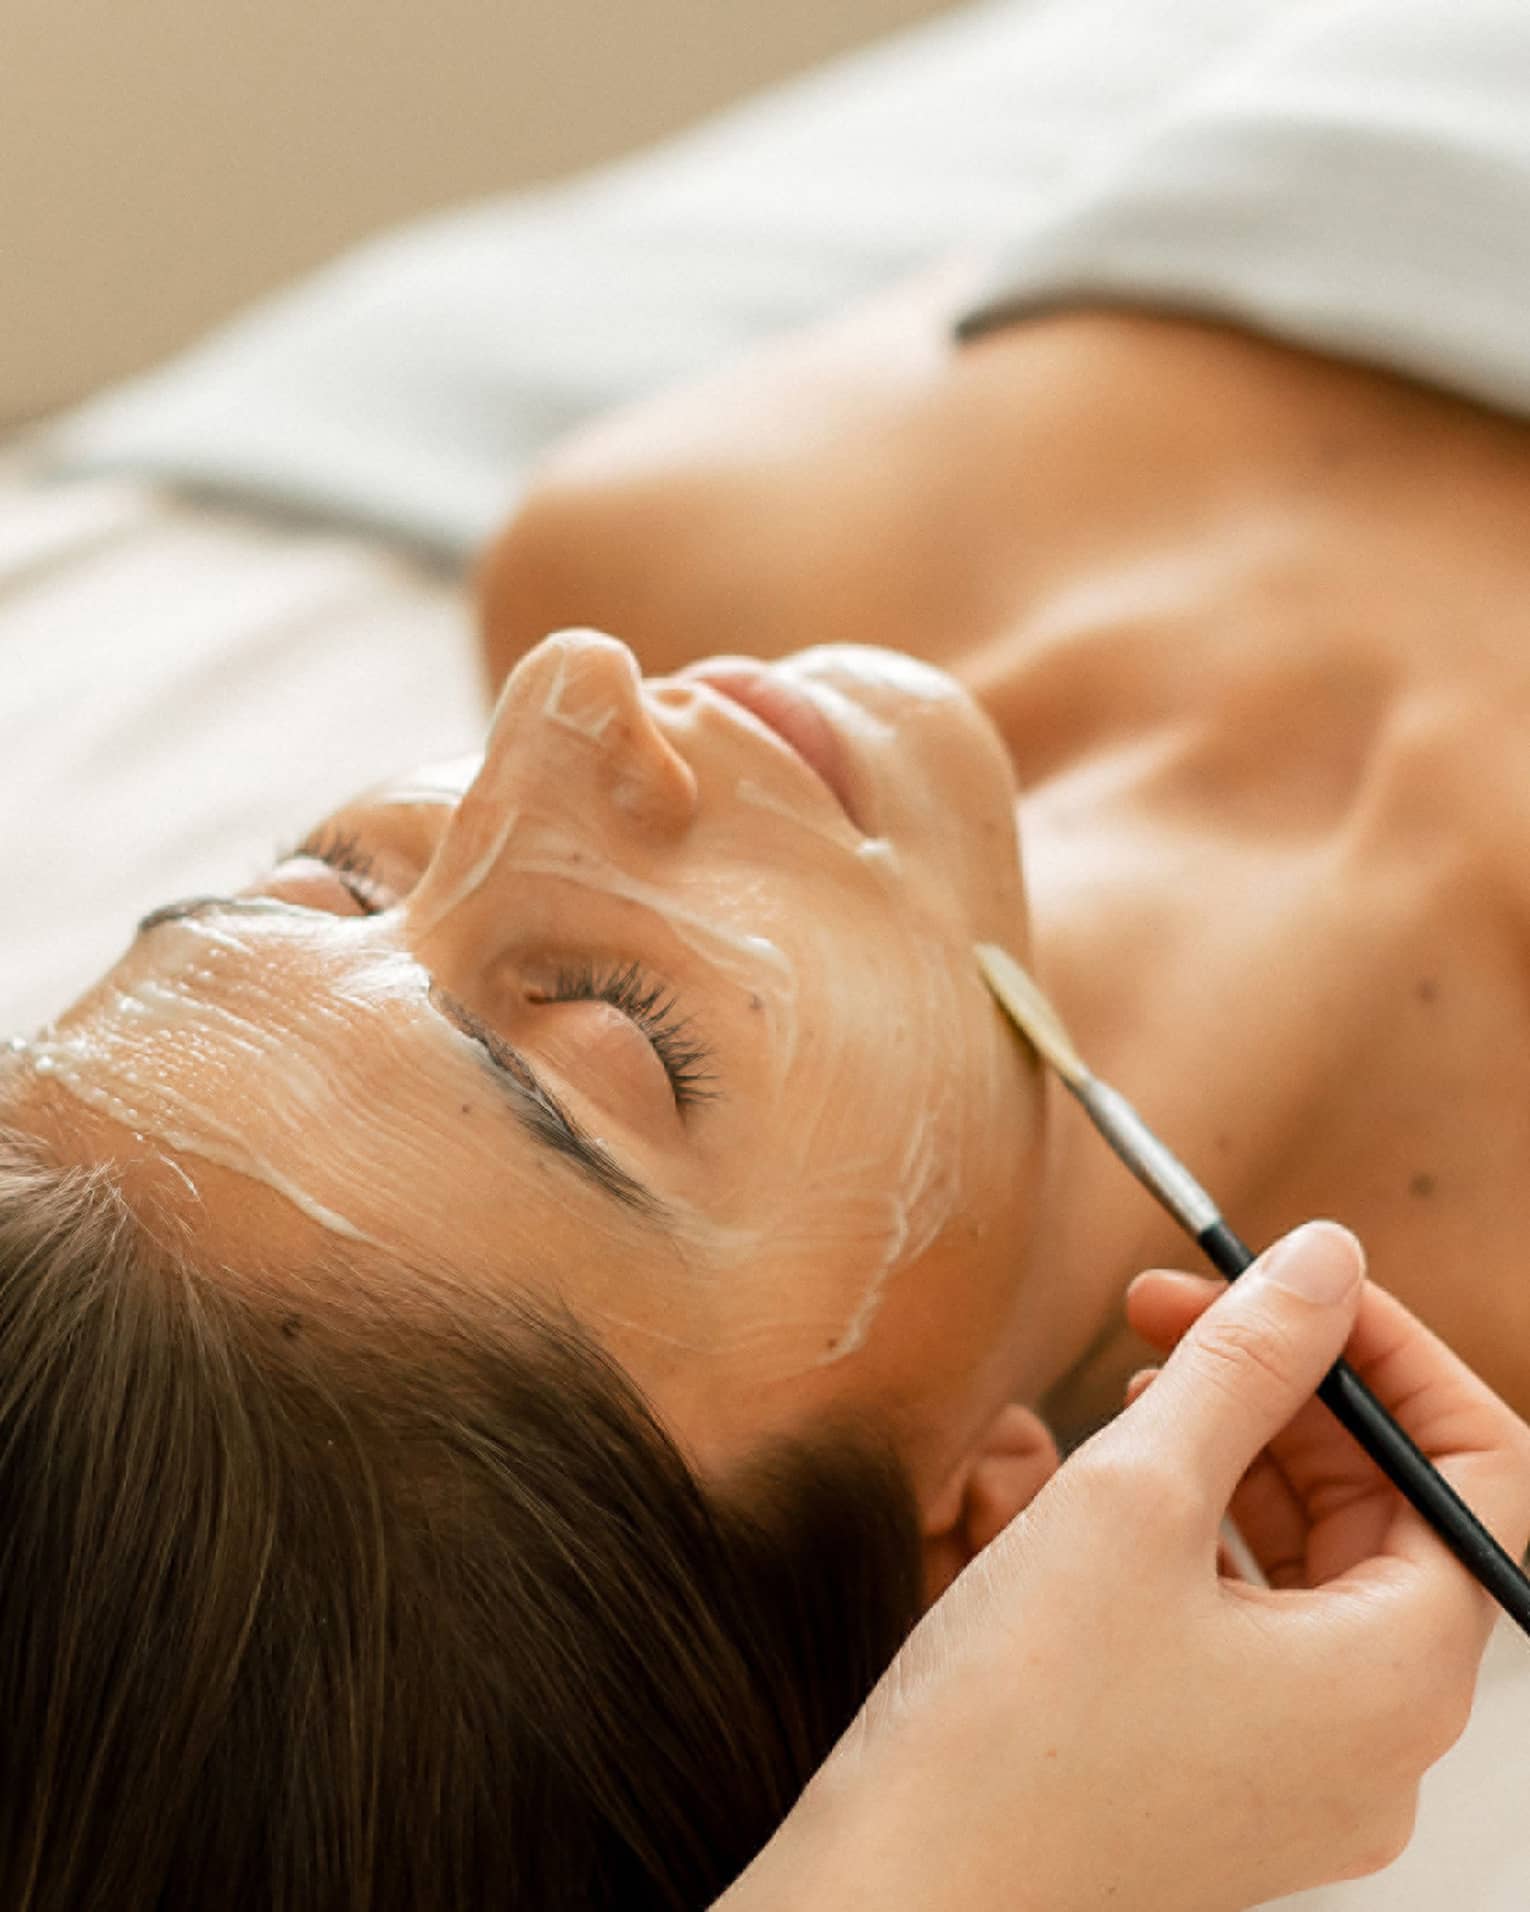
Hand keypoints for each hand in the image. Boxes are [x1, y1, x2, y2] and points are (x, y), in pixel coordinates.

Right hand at [720, 1223, 1529, 1911]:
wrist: (900, 1901)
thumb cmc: (1014, 1723)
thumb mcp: (1136, 1496)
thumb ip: (1248, 1360)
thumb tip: (1325, 1259)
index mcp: (1401, 1675)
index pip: (1479, 1468)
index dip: (1389, 1351)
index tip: (1289, 1282)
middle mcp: (1381, 1737)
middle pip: (1388, 1509)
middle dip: (1288, 1387)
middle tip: (1172, 1311)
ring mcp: (1305, 1768)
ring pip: (1314, 1562)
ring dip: (1239, 1452)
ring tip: (1140, 1386)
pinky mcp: (1229, 1777)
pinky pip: (1256, 1625)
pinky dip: (1205, 1537)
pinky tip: (1119, 1491)